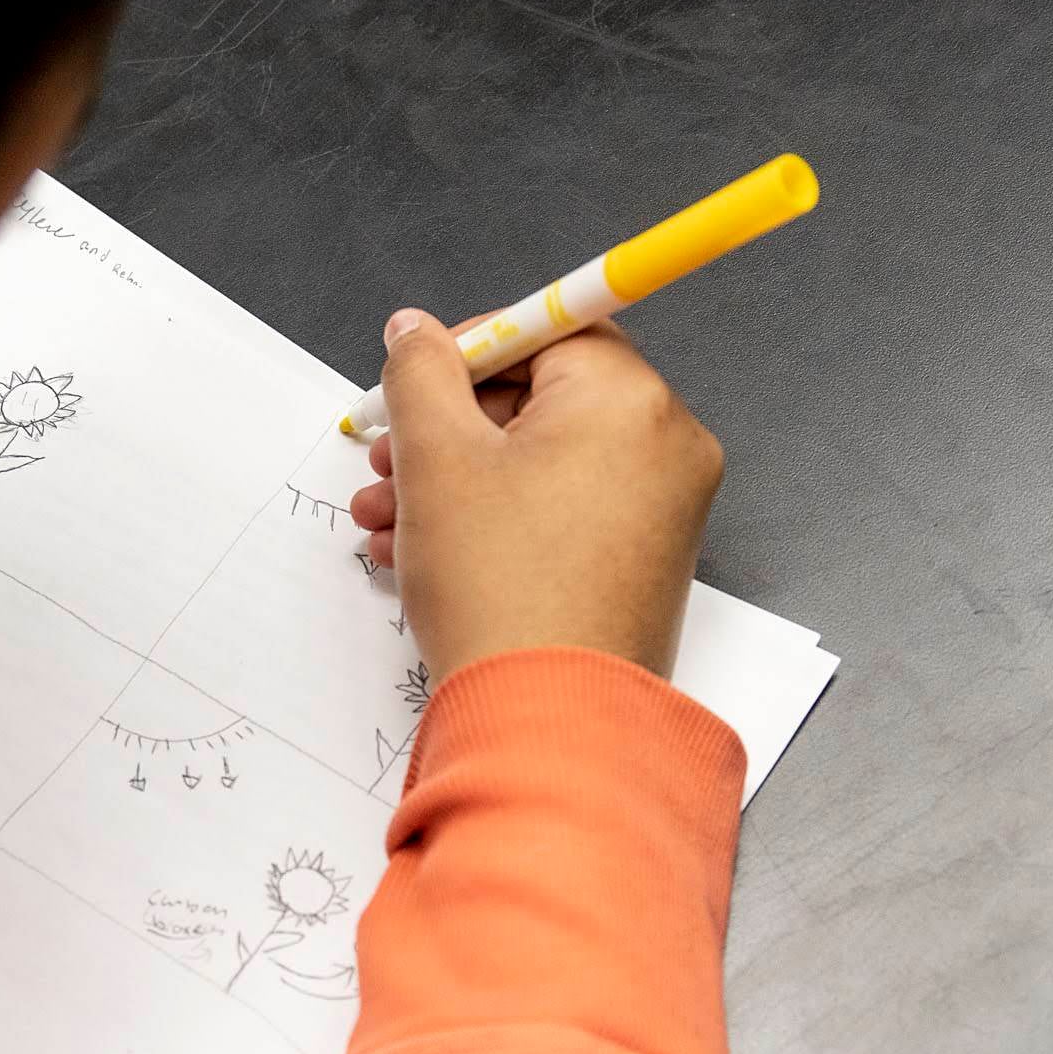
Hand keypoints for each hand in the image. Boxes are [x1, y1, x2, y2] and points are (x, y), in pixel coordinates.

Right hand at [348, 308, 721, 681]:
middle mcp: (665, 447)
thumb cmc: (503, 593)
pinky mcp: (642, 563)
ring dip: (456, 480)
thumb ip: (421, 374)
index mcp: (630, 400)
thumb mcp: (437, 460)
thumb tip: (416, 332)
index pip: (547, 328)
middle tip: (386, 458)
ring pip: (543, 463)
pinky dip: (497, 520)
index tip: (412, 378)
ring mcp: (662, 510)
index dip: (466, 350)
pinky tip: (424, 551)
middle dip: (447, 428)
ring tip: (388, 517)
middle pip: (542, 399)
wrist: (547, 725)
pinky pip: (562, 513)